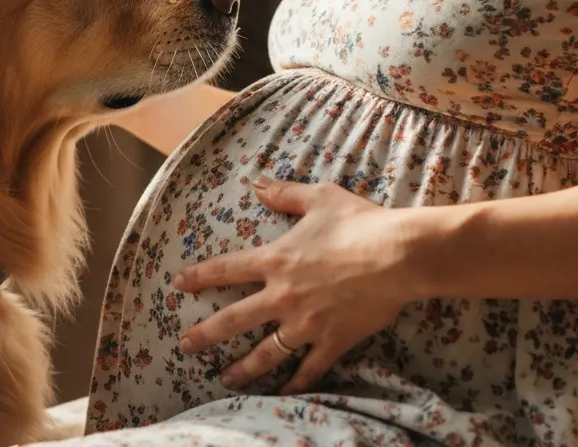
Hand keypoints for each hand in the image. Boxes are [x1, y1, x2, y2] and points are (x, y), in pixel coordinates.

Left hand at [173, 176, 419, 394]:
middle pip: (234, 319)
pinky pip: (309, 369)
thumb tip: (257, 183)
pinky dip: (296, 383)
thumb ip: (285, 194)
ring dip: (243, 368)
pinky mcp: (332, 340)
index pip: (226, 269)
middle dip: (205, 334)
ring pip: (266, 352)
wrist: (399, 255)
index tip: (178, 284)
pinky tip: (283, 392)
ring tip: (225, 379)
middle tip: (185, 345)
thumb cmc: (360, 223)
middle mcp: (283, 295)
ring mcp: (306, 323)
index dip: (199, 276)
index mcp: (276, 260)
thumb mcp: (320, 198)